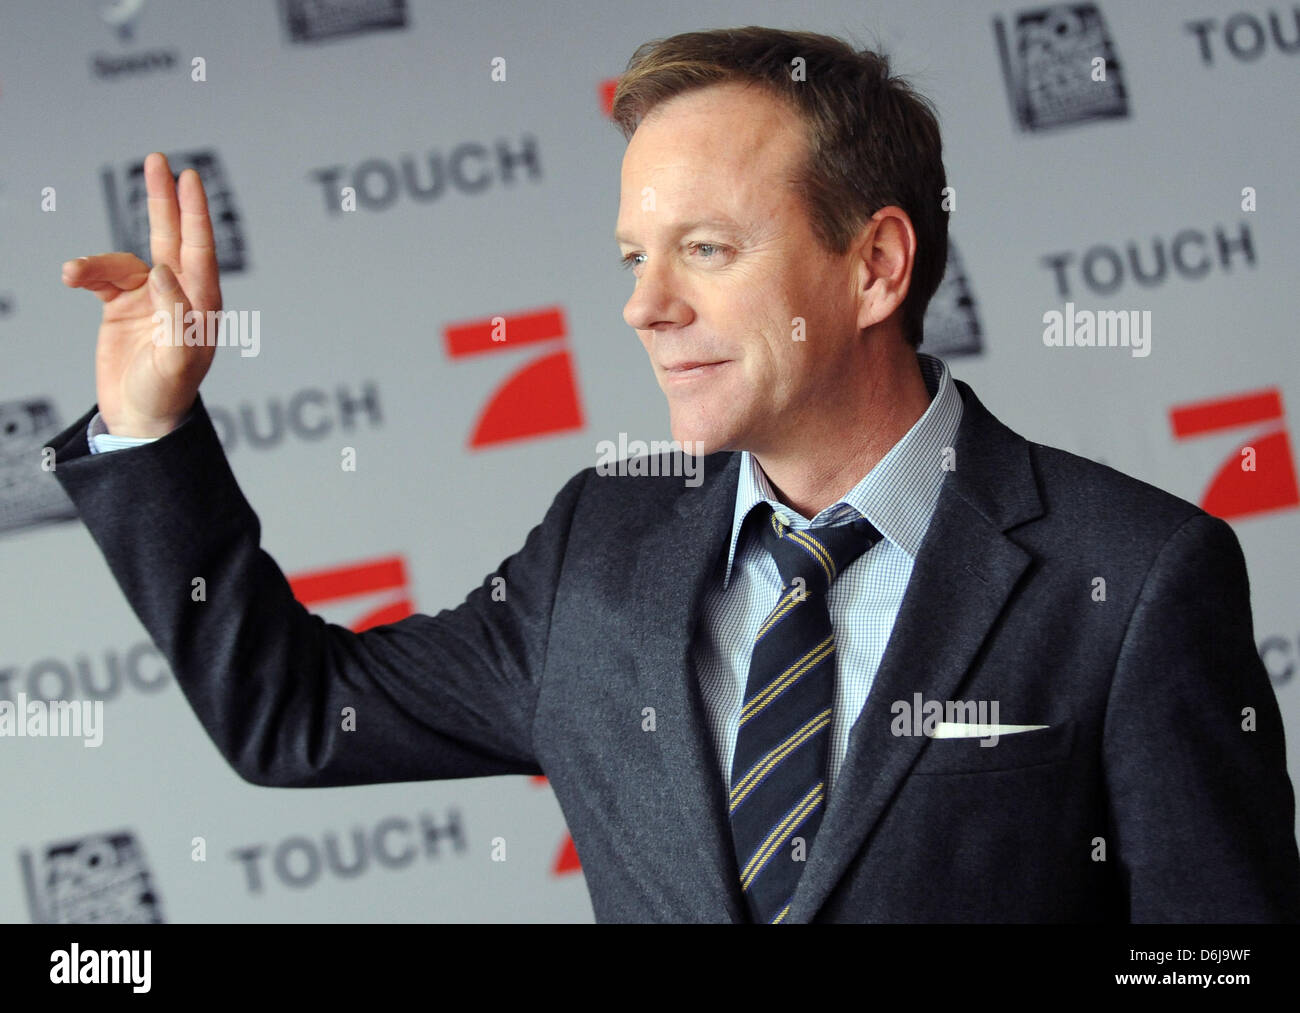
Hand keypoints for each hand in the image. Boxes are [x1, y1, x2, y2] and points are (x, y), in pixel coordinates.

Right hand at [61, 152, 222, 437]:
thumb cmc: (167, 393)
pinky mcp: (122, 306)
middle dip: (164, 201)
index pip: (199, 249)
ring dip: (98, 263)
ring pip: (124, 260)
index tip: (189, 179)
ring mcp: (149, 298)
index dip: (194, 213)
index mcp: (201, 304)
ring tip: (75, 274)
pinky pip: (102, 277)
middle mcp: (178, 295)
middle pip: (172, 237)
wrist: (140, 419)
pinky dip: (87, 273)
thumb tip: (164, 270)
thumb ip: (177, 315)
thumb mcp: (178, 359)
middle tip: (158, 161)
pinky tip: (72, 275)